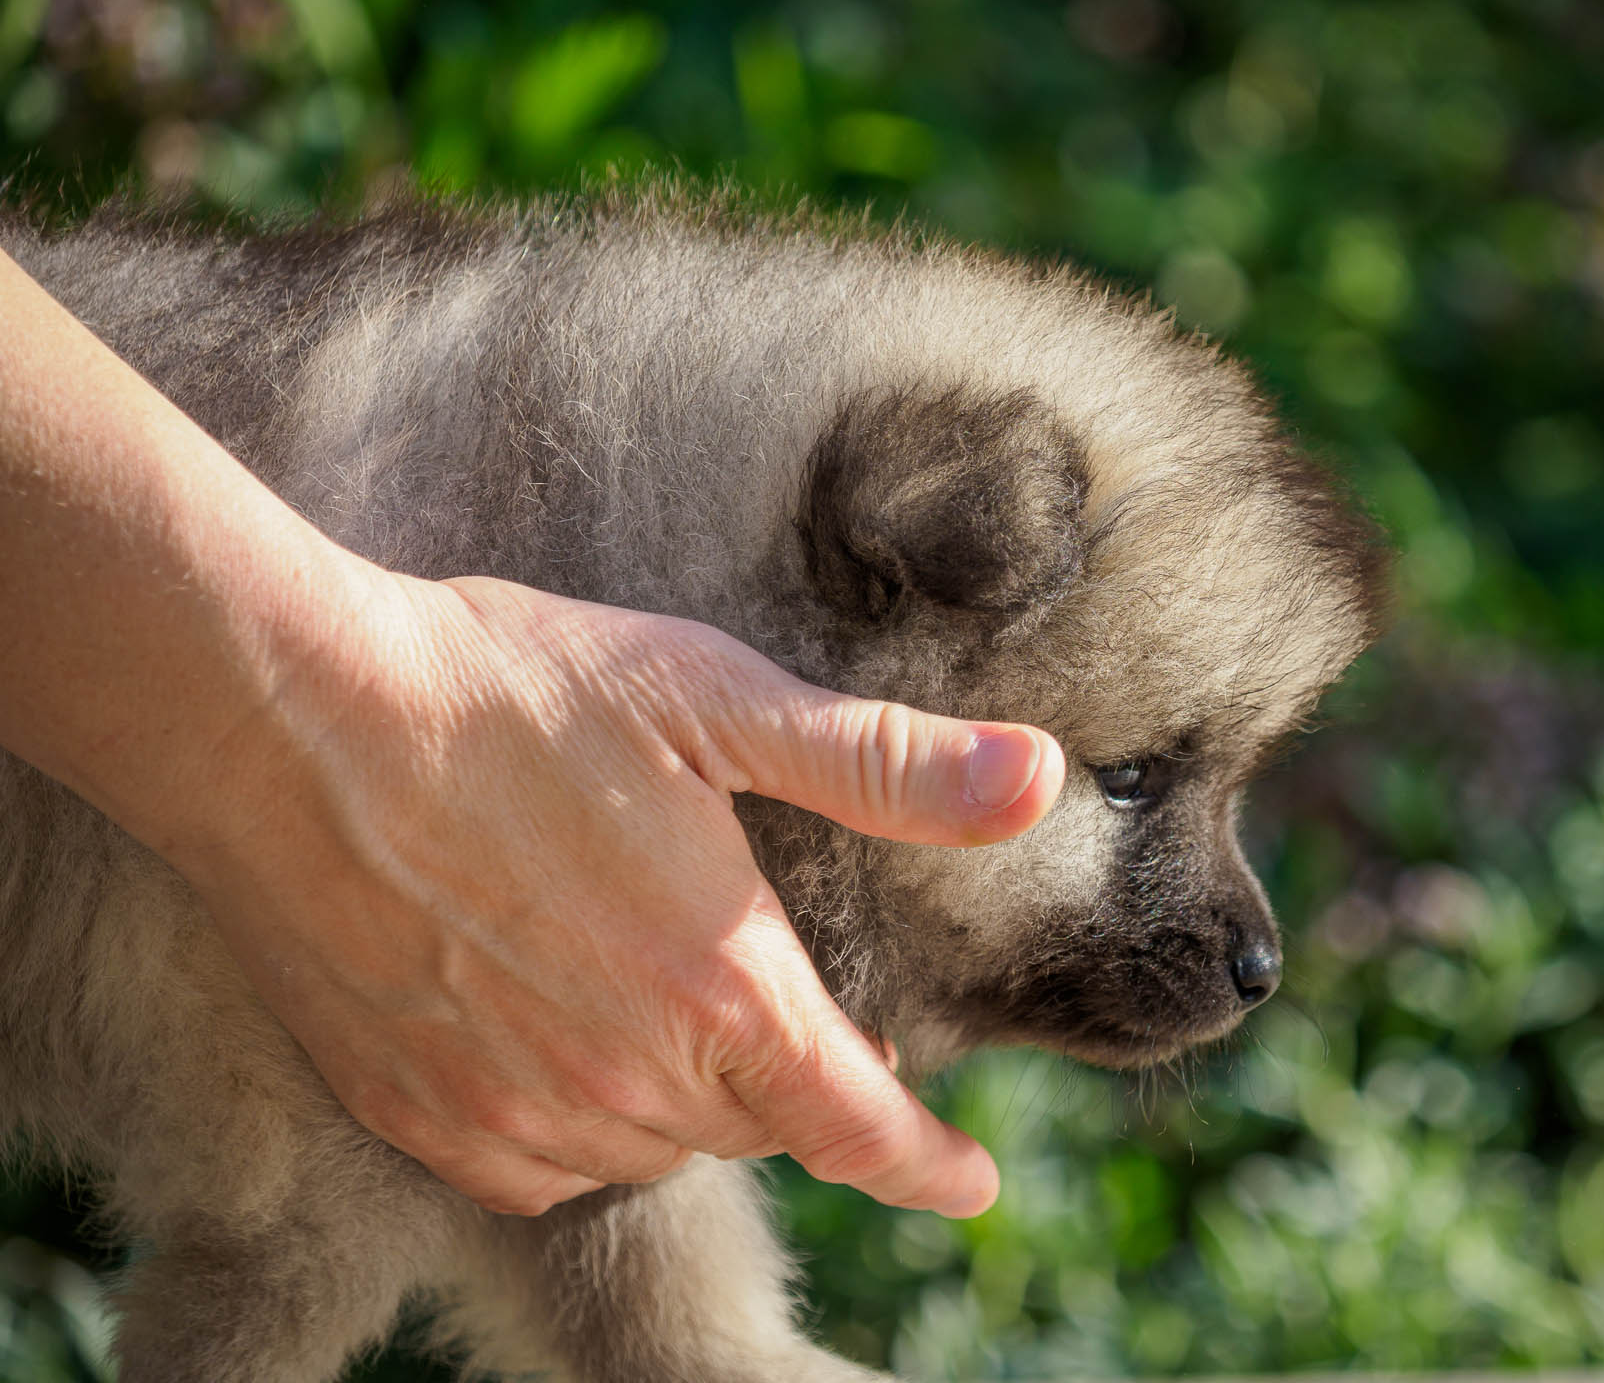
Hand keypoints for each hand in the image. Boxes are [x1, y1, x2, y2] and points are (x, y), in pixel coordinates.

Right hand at [170, 571, 1062, 1217]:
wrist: (290, 717)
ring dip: (692, 1097)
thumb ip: (885, 765)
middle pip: (756, 1125)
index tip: (970, 1184)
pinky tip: (572, 1049)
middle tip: (795, 1017)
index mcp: (721, 985)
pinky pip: (544, 1167)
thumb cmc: (513, 694)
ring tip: (678, 1012)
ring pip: (653, 1149)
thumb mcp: (720, 700)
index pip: (860, 1122)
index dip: (927, 1162)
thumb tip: (1038, 778)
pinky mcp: (418, 1115)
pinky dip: (587, 1124)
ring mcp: (513, 1110)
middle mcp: (626, 1074)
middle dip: (797, 1082)